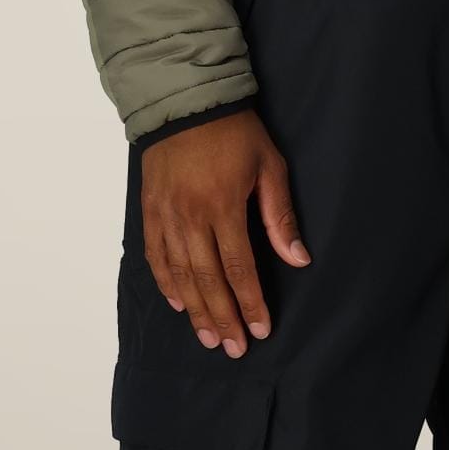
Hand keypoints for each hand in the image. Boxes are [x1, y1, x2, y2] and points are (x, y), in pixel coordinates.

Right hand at [141, 110, 309, 357]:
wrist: (184, 101)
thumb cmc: (234, 132)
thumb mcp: (269, 166)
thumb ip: (279, 215)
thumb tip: (298, 259)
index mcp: (222, 206)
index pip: (238, 268)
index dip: (250, 303)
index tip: (260, 330)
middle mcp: (189, 216)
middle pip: (206, 280)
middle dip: (223, 317)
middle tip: (235, 348)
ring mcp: (165, 215)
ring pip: (179, 274)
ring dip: (195, 310)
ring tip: (209, 337)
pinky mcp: (150, 210)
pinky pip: (155, 255)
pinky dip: (165, 283)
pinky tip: (178, 302)